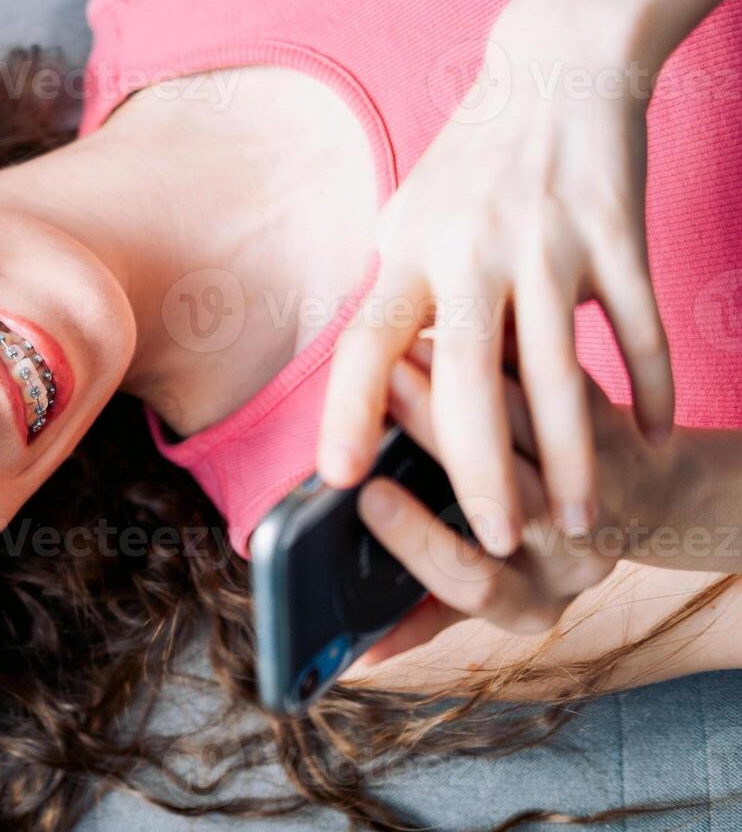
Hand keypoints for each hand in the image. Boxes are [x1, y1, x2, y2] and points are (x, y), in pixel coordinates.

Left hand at [316, 0, 673, 559]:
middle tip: (499, 544)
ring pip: (562, 372)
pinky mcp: (619, 234)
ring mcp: (548, 242)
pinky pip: (638, 328)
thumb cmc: (475, 158)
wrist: (559, 63)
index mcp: (410, 250)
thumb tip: (388, 378)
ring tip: (584, 522)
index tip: (337, 478)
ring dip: (576, 456)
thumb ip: (402, 293)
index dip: (348, 411)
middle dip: (482, 471)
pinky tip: (649, 436)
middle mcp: (471, 250)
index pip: (367, 343)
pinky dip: (647, 386)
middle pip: (470, 379)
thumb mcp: (413, 216)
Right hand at [347, 339, 658, 667]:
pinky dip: (495, 362)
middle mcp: (573, 560)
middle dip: (433, 438)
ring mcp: (595, 494)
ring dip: (461, 388)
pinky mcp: (606, 433)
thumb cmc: (530, 558)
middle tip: (378, 397)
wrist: (636, 505)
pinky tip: (449, 332)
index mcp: (527, 605)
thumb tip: (355, 658)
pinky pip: (550, 392)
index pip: (470, 582)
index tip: (368, 497)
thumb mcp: (479, 596)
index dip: (417, 540)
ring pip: (529, 434)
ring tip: (403, 351)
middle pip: (505, 497)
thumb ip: (418, 617)